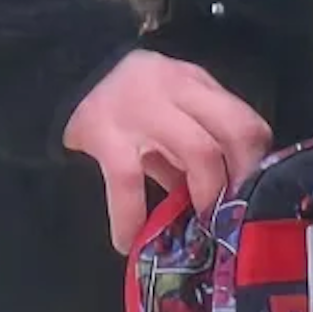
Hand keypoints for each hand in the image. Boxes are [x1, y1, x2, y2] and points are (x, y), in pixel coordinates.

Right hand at [63, 50, 272, 251]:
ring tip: (199, 224)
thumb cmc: (123, 100)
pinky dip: (131, 218)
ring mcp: (140, 110)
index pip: (246, 120)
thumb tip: (225, 193)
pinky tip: (129, 242)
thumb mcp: (167, 108)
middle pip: (234, 132)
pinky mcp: (104, 135)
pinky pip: (128, 182)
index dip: (257, 161)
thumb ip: (196, 140)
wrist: (55, 69)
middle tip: (232, 211)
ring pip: (199, 151)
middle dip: (241, 178)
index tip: (254, 191)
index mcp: (194, 83)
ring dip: (206, 194)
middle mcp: (174, 89)